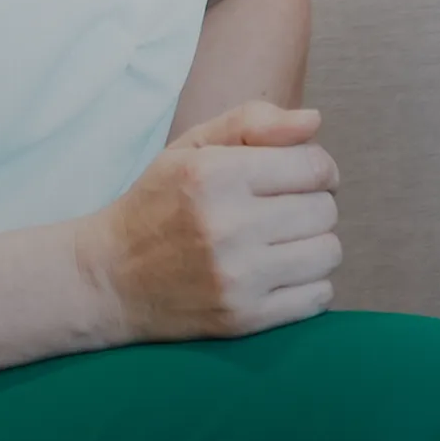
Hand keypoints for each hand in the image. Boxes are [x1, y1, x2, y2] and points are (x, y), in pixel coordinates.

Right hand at [89, 101, 342, 341]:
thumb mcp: (192, 147)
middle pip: (325, 210)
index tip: (298, 178)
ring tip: (280, 243)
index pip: (316, 167)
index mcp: (216, 175)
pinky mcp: (244, 319)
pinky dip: (309, 284)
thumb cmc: (158, 203)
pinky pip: (318, 296)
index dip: (317, 169)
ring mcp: (237, 278)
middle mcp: (228, 226)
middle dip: (312, 205)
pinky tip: (278, 273)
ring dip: (313, 245)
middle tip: (281, 211)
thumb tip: (315, 121)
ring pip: (329, 253)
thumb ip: (252, 122)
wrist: (110, 279)